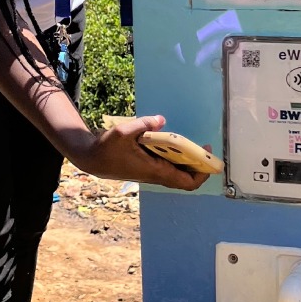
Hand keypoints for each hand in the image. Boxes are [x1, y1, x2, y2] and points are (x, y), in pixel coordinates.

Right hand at [74, 115, 209, 190]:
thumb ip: (143, 124)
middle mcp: (156, 175)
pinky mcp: (147, 169)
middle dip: (199, 167)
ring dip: (189, 163)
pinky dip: (177, 160)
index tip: (207, 156)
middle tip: (204, 149)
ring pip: (178, 175)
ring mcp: (152, 174)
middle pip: (186, 179)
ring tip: (193, 146)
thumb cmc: (107, 148)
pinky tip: (175, 145)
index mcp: (155, 171)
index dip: (202, 172)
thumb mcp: (123, 132)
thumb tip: (161, 120)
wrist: (92, 160)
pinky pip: (169, 169)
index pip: (187, 181)